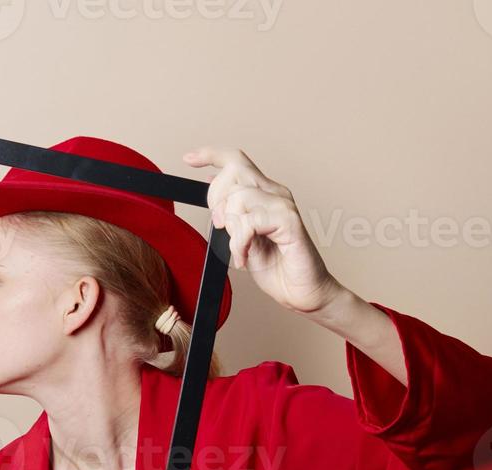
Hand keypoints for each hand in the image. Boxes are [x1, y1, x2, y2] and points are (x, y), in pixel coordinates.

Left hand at [183, 146, 344, 315]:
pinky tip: (246, 257)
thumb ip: (230, 211)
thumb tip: (210, 181)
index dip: (211, 154)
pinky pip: (250, 221)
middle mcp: (275, 193)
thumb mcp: (242, 237)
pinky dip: (241, 243)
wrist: (302, 293)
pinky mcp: (289, 221)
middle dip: (216, 201)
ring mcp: (284, 205)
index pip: (236, 161)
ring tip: (240, 250)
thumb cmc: (278, 269)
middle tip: (221, 229)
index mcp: (264, 193)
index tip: (189, 159)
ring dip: (232, 230)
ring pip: (239, 197)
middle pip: (234, 171)